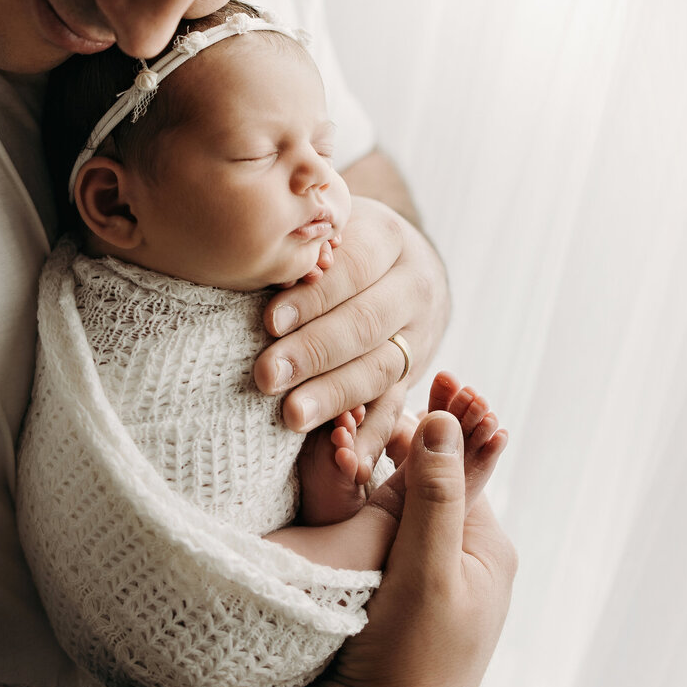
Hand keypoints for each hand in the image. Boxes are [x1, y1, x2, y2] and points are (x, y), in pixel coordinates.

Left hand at [255, 197, 450, 479]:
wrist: (411, 266)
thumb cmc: (346, 242)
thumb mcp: (334, 225)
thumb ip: (308, 243)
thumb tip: (266, 263)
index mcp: (391, 240)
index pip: (354, 268)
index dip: (313, 297)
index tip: (269, 321)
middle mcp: (415, 289)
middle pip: (365, 324)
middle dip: (313, 353)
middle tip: (265, 375)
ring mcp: (421, 337)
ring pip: (380, 369)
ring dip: (335, 396)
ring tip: (291, 417)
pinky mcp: (415, 377)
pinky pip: (396, 411)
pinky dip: (371, 439)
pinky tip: (346, 461)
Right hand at [325, 411, 516, 686]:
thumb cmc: (412, 659)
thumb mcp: (428, 570)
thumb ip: (434, 495)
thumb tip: (447, 419)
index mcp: (487, 548)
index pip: (462, 464)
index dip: (442, 420)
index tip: (431, 372)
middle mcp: (462, 559)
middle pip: (431, 477)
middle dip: (405, 435)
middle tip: (372, 391)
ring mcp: (426, 577)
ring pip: (402, 501)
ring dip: (379, 462)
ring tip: (350, 423)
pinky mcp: (391, 593)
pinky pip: (381, 529)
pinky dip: (363, 497)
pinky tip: (338, 473)